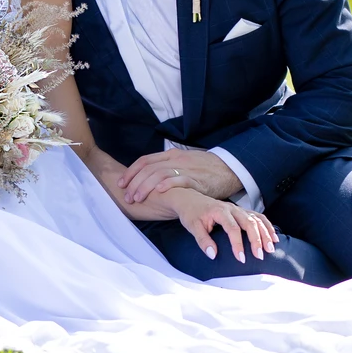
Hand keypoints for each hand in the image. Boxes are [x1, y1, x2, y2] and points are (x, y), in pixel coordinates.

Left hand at [118, 148, 242, 204]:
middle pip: (148, 168)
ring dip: (145, 186)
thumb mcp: (184, 163)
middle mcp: (176, 159)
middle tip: (126, 196)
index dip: (131, 172)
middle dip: (134, 182)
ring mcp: (186, 168)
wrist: (230, 168)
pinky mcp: (197, 179)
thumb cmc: (205, 168)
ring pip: (159, 174)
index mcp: (171, 155)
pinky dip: (167, 184)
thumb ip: (168, 168)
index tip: (121, 183)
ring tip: (136, 198)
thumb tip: (149, 179)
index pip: (145, 161)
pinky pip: (180, 179)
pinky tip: (158, 191)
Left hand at [166, 187, 278, 263]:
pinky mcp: (241, 211)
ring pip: (257, 219)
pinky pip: (258, 217)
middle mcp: (232, 209)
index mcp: (220, 212)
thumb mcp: (192, 227)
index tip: (241, 259)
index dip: (238, 244)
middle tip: (260, 256)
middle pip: (249, 223)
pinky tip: (273, 237)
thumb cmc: (191, 214)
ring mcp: (238, 209)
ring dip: (266, 233)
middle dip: (257, 240)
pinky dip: (267, 226)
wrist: (189, 198)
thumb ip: (203, 241)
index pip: (233, 229)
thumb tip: (213, 255)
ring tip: (271, 248)